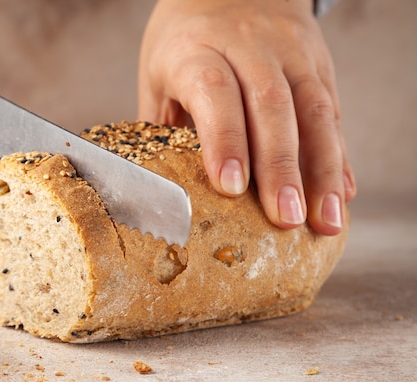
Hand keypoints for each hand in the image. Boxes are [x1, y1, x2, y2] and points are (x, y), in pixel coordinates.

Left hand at [138, 0, 356, 234]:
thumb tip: (167, 194)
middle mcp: (248, 45)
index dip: (225, 139)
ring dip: (324, 170)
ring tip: (326, 220)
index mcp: (195, 50)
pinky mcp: (319, 62)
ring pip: (315, 109)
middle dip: (281, 168)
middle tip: (286, 219)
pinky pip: (334, 111)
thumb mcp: (158, 78)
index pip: (215, 92)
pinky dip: (338, 157)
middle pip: (272, 105)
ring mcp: (291, 51)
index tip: (232, 188)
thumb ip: (164, 130)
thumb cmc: (184, 44)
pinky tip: (341, 195)